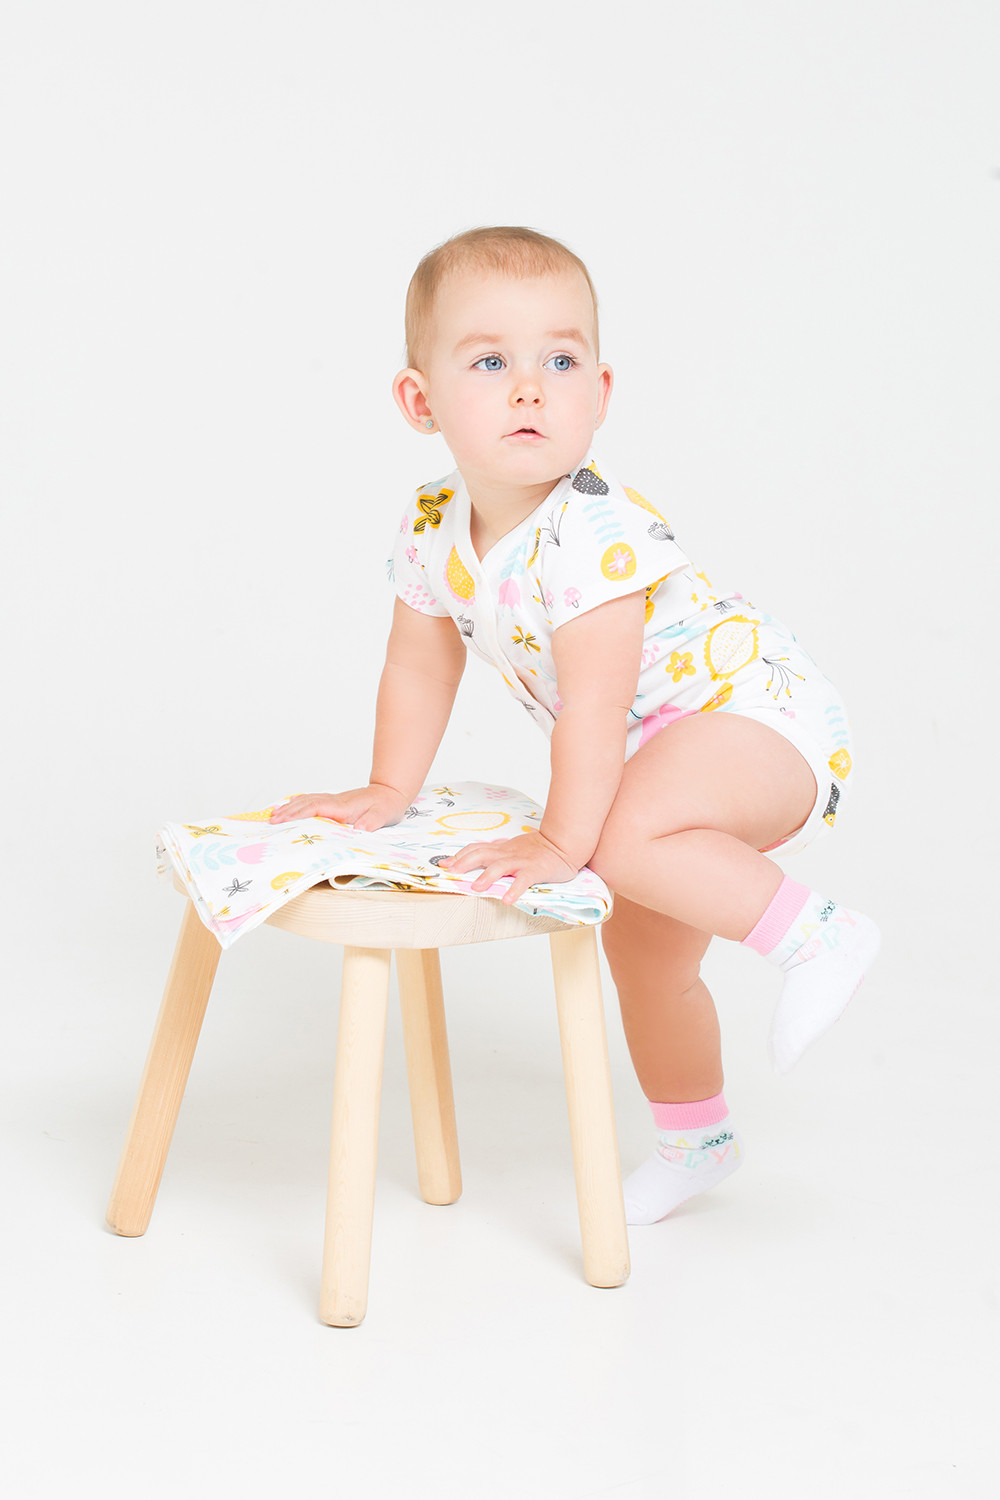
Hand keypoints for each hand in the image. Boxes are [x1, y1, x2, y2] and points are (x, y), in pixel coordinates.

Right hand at [268, 784, 409, 832]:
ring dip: (290, 807)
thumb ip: (372, 822)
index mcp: (343, 806)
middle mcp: (335, 801)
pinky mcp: (334, 802)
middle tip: (270, 821)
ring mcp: (333, 800)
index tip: (283, 820)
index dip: (298, 814)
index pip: (316, 808)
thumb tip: (359, 830)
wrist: (390, 791)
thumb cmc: (387, 805)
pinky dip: (298, 803)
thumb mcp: (384, 815)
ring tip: (273, 816)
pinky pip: (311, 800)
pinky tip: (289, 807)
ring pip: (307, 800)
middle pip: (306, 803)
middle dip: (287, 812)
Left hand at [440, 831, 578, 904]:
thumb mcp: (513, 847)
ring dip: (487, 876)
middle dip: (465, 863)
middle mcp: (508, 853)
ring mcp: (521, 862)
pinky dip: (515, 890)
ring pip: (500, 866)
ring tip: (476, 888)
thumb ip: (497, 852)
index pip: (477, 849)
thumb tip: (477, 855)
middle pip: (482, 854)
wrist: (563, 842)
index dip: (460, 856)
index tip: (444, 864)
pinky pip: (523, 880)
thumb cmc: (538, 848)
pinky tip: (507, 900)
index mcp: (502, 849)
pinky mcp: (535, 870)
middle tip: (451, 873)